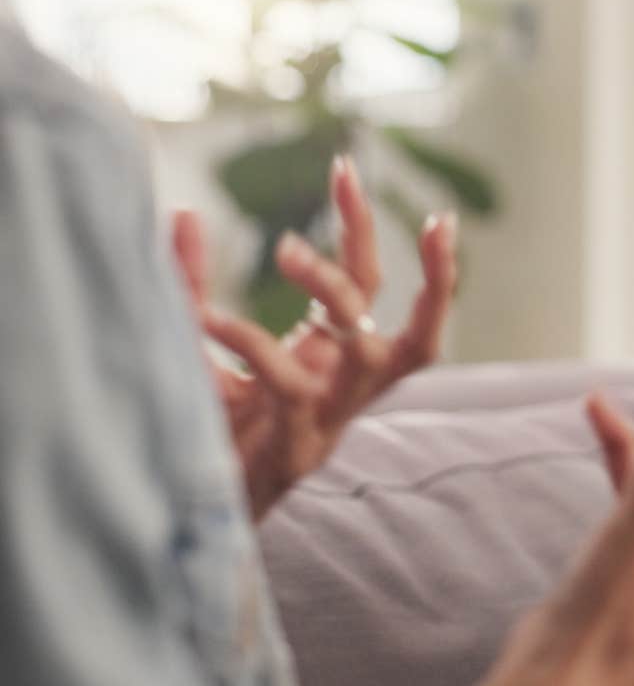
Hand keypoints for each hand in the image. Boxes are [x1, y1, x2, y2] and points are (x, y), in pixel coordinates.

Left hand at [174, 157, 457, 520]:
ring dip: (337, 294)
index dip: (370, 230)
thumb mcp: (195, 347)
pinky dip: (251, 343)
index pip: (369, 286)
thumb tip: (181, 213)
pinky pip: (289, 384)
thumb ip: (186, 286)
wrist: (190, 523)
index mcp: (334, 363)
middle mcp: (348, 389)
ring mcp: (331, 420)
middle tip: (342, 183)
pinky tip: (207, 320)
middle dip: (384, 246)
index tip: (348, 169)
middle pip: (394, 313)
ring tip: (287, 249)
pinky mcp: (297, 448)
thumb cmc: (202, 432)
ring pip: (371, 351)